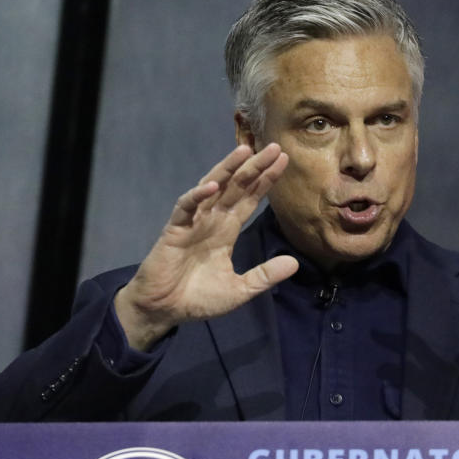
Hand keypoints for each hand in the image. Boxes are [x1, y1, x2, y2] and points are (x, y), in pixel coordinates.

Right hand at [114, 143, 298, 350]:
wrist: (164, 310)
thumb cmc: (198, 298)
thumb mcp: (239, 290)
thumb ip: (264, 276)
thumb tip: (294, 263)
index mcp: (227, 230)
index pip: (250, 199)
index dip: (265, 180)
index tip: (283, 162)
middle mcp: (212, 220)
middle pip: (236, 187)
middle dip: (255, 167)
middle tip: (275, 147)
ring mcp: (193, 222)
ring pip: (212, 187)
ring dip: (227, 169)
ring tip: (244, 151)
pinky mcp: (174, 230)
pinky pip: (186, 208)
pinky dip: (198, 195)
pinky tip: (212, 186)